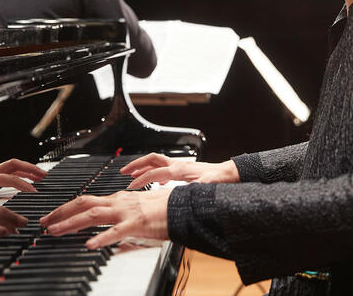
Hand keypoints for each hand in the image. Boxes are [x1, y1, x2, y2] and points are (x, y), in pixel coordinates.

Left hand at [0, 158, 46, 199]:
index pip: (9, 177)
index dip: (22, 183)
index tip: (34, 190)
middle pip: (15, 164)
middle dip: (31, 168)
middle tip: (44, 175)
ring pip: (14, 166)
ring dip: (28, 169)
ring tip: (41, 176)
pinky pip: (9, 171)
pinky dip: (20, 173)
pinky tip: (26, 179)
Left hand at [39, 188, 171, 249]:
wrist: (184, 207)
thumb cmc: (164, 210)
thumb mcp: (137, 212)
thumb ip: (120, 221)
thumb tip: (108, 232)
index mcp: (119, 199)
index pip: (87, 201)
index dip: (67, 208)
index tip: (53, 216)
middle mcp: (119, 202)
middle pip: (83, 203)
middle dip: (60, 212)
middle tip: (43, 222)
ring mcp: (126, 212)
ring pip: (92, 214)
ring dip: (70, 223)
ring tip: (54, 231)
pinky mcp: (137, 223)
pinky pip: (116, 231)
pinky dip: (101, 237)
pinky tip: (89, 245)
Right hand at [120, 153, 239, 188]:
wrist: (229, 173)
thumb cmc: (220, 178)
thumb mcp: (209, 184)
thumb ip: (198, 186)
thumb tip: (191, 191)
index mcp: (179, 169)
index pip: (154, 172)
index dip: (141, 179)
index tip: (131, 187)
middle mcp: (177, 165)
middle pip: (151, 160)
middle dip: (136, 165)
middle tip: (123, 172)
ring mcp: (180, 166)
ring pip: (155, 162)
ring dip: (143, 167)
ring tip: (132, 174)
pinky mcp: (183, 170)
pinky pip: (163, 168)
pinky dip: (155, 173)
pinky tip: (156, 182)